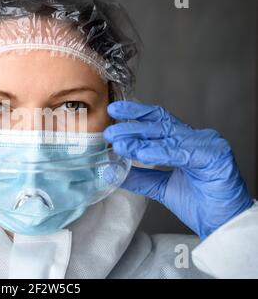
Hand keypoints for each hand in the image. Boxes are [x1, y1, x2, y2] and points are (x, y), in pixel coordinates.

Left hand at [104, 101, 252, 238]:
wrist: (223, 223)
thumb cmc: (200, 203)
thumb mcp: (161, 187)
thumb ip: (140, 177)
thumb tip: (113, 172)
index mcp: (185, 141)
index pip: (158, 120)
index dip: (136, 113)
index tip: (114, 111)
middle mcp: (196, 138)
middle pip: (160, 125)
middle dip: (132, 127)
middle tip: (111, 132)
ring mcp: (207, 144)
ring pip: (168, 137)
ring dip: (142, 140)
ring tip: (120, 144)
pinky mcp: (216, 156)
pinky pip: (183, 152)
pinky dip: (161, 152)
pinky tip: (142, 155)